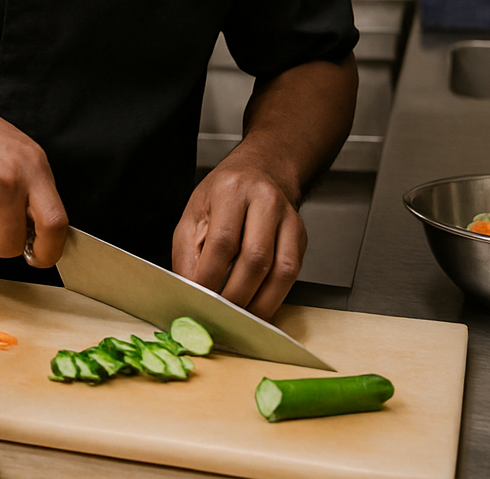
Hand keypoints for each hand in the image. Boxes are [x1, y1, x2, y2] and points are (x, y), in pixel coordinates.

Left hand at [171, 146, 306, 319]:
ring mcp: (288, 219)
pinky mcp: (301, 237)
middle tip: (218, 316)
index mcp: (231, 190)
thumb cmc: (223, 195)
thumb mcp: (194, 213)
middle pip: (255, 258)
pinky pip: (292, 274)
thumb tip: (189, 290)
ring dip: (258, 303)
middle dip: (235, 295)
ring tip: (238, 318)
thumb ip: (188, 252)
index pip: (223, 241)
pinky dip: (274, 298)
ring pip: (280, 270)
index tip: (198, 299)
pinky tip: (257, 308)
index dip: (210, 276)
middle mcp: (265, 201)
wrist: (260, 172)